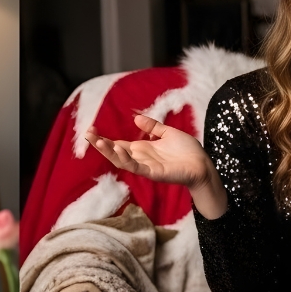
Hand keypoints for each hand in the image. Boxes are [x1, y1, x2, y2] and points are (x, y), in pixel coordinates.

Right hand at [85, 115, 226, 217]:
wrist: (203, 165)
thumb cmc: (188, 151)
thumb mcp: (168, 133)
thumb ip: (153, 127)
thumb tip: (136, 118)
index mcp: (142, 149)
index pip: (118, 144)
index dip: (104, 138)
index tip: (91, 129)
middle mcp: (140, 158)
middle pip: (114, 152)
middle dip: (100, 144)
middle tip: (87, 133)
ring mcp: (145, 166)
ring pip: (121, 161)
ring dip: (107, 151)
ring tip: (96, 140)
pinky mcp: (153, 173)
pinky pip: (136, 167)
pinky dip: (125, 159)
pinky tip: (117, 149)